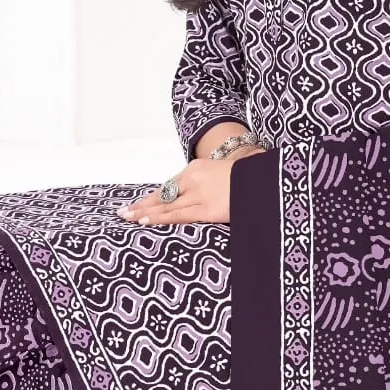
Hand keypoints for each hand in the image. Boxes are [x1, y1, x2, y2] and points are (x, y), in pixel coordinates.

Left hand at [115, 147, 264, 226]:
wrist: (267, 178)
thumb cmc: (247, 178)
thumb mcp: (223, 174)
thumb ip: (207, 184)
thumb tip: (196, 197)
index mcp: (197, 168)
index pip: (169, 186)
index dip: (151, 197)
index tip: (136, 204)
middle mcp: (194, 179)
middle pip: (162, 194)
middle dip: (141, 204)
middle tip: (122, 212)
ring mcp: (200, 194)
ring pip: (166, 205)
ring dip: (145, 212)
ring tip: (127, 218)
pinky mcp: (207, 209)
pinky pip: (178, 215)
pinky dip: (160, 218)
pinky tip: (145, 220)